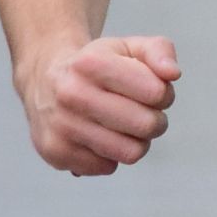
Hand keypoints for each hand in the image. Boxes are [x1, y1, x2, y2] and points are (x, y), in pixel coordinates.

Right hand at [22, 34, 180, 175]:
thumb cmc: (98, 65)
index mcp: (92, 63)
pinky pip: (107, 167)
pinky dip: (111, 155)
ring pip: (130, 152)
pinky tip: (98, 136)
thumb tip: (172, 74)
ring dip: (136, 142)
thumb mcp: (129, 48)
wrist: (44, 81)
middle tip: (143, 113)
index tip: (152, 91)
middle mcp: (71, 94)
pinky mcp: (56, 152)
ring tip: (124, 126)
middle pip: (146, 125)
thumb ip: (160, 51)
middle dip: (155, 121)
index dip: (164, 94)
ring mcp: (61, 125)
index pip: (156, 92)